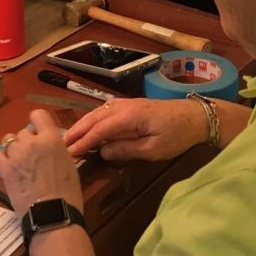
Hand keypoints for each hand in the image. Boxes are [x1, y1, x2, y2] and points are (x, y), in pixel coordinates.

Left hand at [0, 109, 82, 215]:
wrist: (53, 215)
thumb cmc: (67, 193)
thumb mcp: (68, 164)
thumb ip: (55, 149)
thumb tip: (48, 147)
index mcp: (51, 138)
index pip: (38, 115)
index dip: (38, 123)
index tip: (39, 134)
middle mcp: (32, 141)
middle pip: (23, 132)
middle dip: (27, 142)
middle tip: (33, 159)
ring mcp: (16, 154)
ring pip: (9, 142)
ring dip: (14, 150)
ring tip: (21, 166)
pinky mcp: (4, 168)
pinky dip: (1, 159)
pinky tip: (8, 168)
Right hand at [64, 98, 207, 162]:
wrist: (194, 116)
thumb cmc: (177, 135)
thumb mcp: (154, 150)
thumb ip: (127, 149)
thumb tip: (103, 152)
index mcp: (129, 117)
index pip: (99, 129)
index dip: (83, 141)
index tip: (70, 152)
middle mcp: (123, 106)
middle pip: (94, 118)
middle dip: (77, 130)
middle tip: (61, 144)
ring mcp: (125, 103)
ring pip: (97, 112)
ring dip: (82, 124)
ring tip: (70, 137)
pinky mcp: (129, 105)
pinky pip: (105, 111)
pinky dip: (92, 119)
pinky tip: (88, 126)